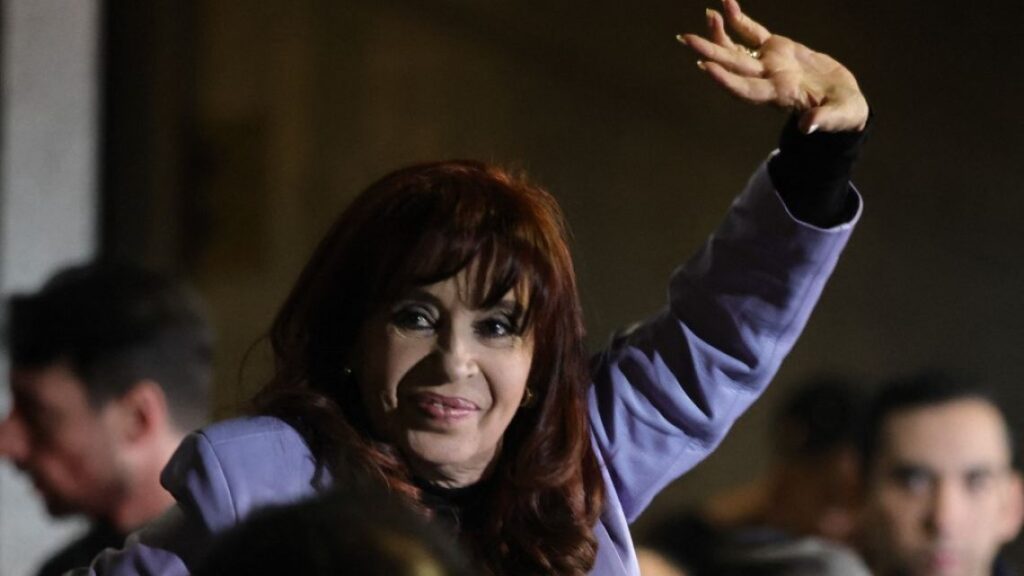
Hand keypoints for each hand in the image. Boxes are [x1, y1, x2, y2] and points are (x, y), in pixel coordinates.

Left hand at [678, 0, 867, 133]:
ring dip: (719, 33)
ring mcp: (769, 63)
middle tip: (685, 39)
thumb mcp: (840, 117)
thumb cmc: (843, 114)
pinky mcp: (777, 49)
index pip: (746, 89)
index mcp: (779, 95)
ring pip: (738, 47)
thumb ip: (824, 120)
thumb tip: (808, 127)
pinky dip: (739, 19)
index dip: (725, 79)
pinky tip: (726, 3)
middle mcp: (767, 79)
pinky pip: (753, 32)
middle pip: (733, 65)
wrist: (844, 103)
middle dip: (709, 52)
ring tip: (708, 14)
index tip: (705, 66)